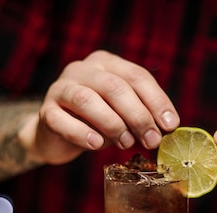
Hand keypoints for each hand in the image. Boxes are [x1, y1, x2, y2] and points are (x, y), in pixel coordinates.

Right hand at [30, 50, 179, 164]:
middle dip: (138, 116)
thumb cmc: (97, 122)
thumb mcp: (123, 115)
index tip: (170, 126)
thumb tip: (165, 129)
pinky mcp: (46, 111)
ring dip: (113, 125)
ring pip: (88, 100)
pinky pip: (63, 121)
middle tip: (152, 140)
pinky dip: (82, 134)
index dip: (157, 101)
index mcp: (107, 63)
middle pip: (115, 87)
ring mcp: (61, 88)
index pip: (137, 76)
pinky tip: (96, 145)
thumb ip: (141, 116)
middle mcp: (82, 69)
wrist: (56, 135)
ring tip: (126, 143)